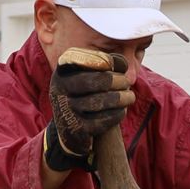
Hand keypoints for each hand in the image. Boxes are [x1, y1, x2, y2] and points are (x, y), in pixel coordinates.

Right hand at [44, 48, 135, 172]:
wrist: (71, 128)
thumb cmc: (87, 93)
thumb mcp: (91, 75)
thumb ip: (107, 64)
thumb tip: (123, 63)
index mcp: (61, 72)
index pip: (74, 59)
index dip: (96, 59)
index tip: (111, 64)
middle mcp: (59, 89)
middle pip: (91, 81)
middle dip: (115, 80)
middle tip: (126, 82)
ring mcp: (65, 110)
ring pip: (98, 102)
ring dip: (120, 98)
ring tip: (130, 96)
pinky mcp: (76, 129)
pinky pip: (101, 120)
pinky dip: (116, 114)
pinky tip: (122, 110)